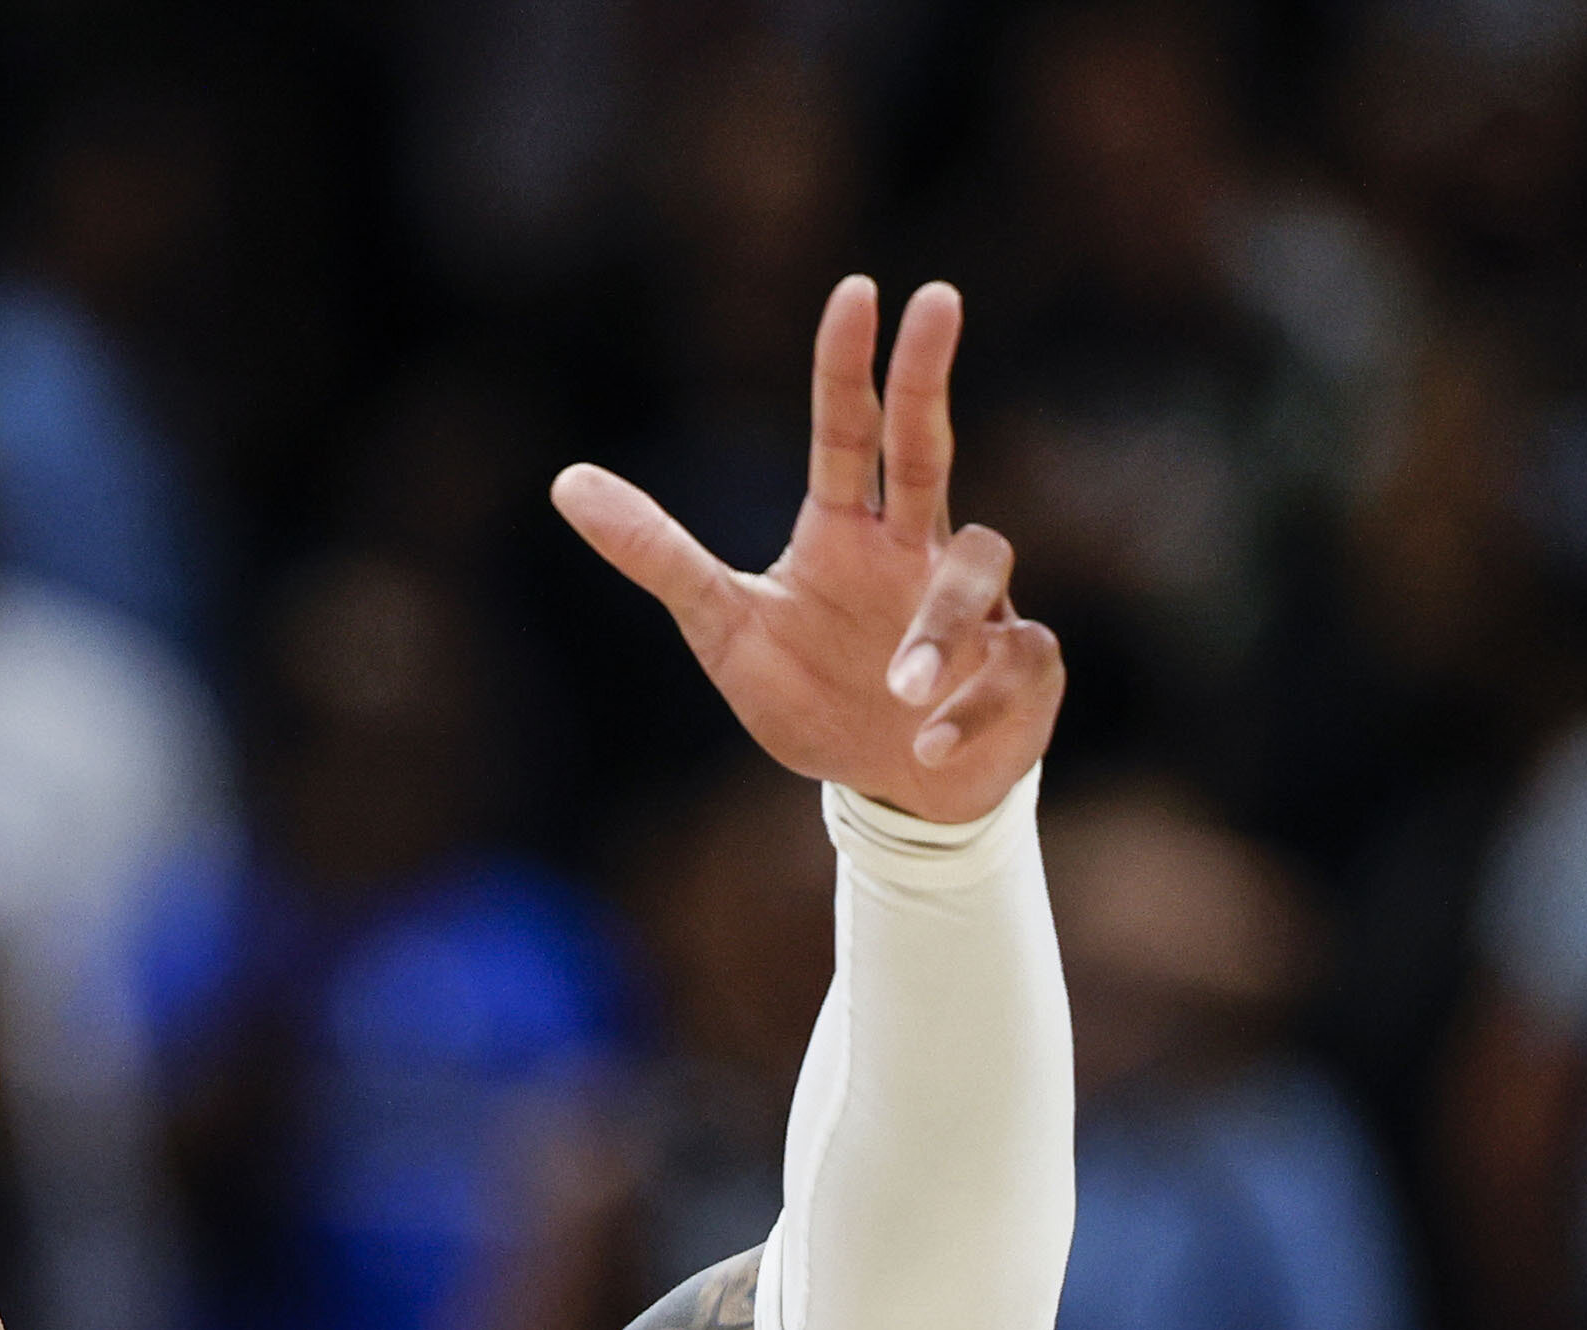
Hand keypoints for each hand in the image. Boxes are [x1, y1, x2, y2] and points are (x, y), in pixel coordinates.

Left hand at [553, 277, 1061, 819]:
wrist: (894, 782)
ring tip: (901, 689)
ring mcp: (977, 603)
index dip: (850, 365)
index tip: (856, 290)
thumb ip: (656, 555)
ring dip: (943, 623)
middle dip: (927, 374)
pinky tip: (929, 744)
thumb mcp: (722, 625)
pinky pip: (1018, 660)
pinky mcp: (1021, 666)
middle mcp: (916, 549)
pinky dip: (975, 702)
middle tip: (936, 296)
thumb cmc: (811, 690)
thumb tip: (565, 480)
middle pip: (924, 445)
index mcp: (847, 532)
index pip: (848, 431)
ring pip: (978, 563)